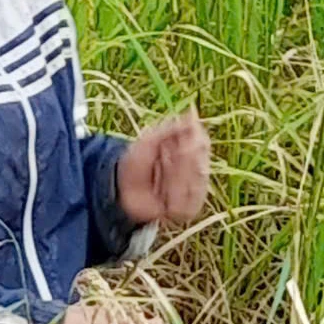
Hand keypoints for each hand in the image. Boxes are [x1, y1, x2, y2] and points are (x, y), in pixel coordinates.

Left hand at [116, 108, 210, 225]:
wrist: (120, 187)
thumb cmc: (136, 161)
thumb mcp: (151, 138)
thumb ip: (173, 127)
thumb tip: (193, 113)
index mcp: (193, 150)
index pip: (203, 143)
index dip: (186, 143)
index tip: (166, 145)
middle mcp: (199, 170)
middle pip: (200, 164)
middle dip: (176, 163)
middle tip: (160, 161)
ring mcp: (196, 190)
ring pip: (195, 184)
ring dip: (172, 179)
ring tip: (158, 177)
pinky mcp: (188, 210)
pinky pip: (187, 203)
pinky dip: (171, 196)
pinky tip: (161, 195)